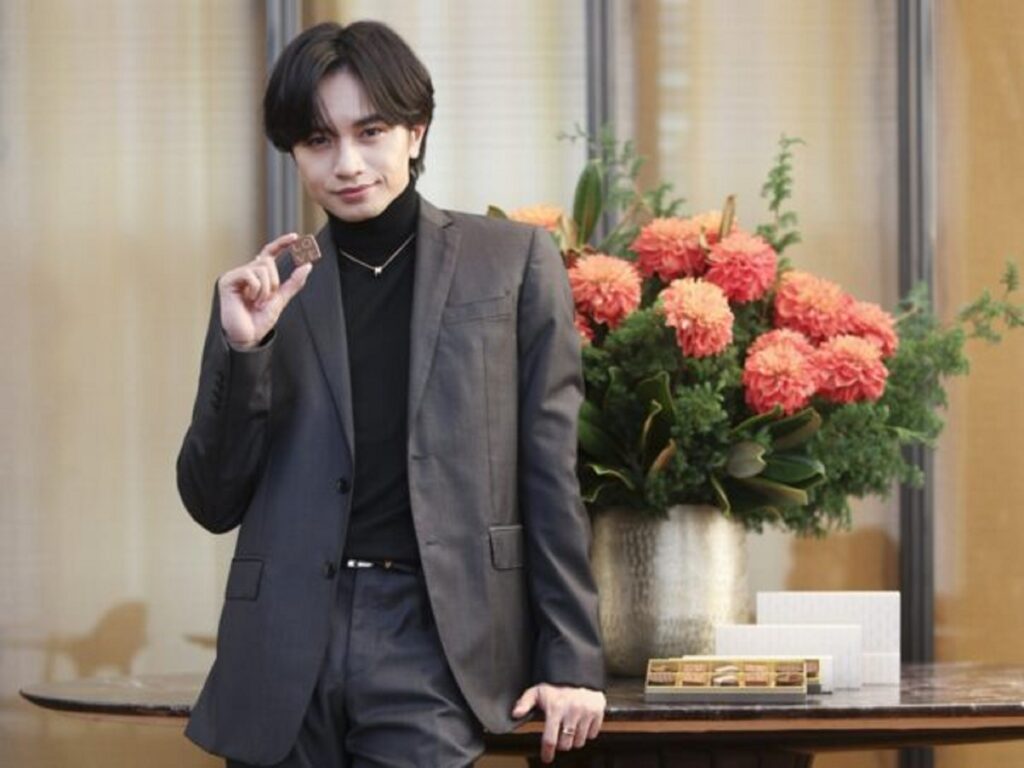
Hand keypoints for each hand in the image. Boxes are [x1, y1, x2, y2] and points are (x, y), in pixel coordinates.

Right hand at [219, 233, 312, 349]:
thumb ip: (293, 283)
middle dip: (273, 282)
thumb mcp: (280, 299)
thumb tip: (307, 266)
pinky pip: (250, 273)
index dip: (281, 244)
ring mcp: (235, 276)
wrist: (247, 336)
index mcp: (257, 276)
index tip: (295, 237)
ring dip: (266, 288)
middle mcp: (246, 273)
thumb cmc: (258, 321)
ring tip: (256, 302)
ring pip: (261, 267)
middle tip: (266, 299)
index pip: (269, 254)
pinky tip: (248, 300)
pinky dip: (256, 289)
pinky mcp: (227, 280)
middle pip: (267, 261)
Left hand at [512, 683, 605, 763]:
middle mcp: (571, 712)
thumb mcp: (538, 690)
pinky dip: (587, 732)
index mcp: (555, 708)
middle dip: (561, 743)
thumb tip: (515, 713)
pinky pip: (592, 734)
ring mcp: (586, 712)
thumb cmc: (557, 682)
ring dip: (574, 739)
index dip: (547, 752)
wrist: (579, 670)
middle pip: (565, 744)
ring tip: (571, 727)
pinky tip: (582, 722)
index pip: (550, 739)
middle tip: (559, 735)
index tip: (546, 757)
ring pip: (579, 742)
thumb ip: (525, 702)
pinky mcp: (598, 712)